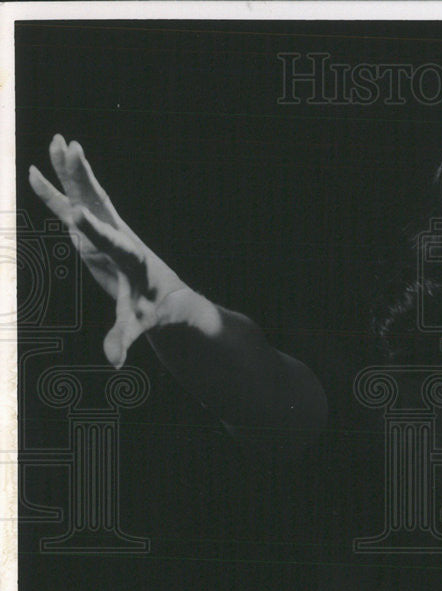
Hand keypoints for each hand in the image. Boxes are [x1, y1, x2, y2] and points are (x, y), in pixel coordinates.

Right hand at [28, 135, 190, 367]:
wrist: (166, 296)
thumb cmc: (154, 310)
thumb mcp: (139, 325)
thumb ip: (125, 340)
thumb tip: (116, 364)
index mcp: (130, 257)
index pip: (111, 241)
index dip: (93, 230)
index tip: (76, 214)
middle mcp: (120, 236)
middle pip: (100, 203)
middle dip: (85, 178)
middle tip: (72, 148)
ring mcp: (108, 229)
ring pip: (86, 195)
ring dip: (71, 169)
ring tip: (58, 140)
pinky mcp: (96, 229)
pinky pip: (74, 203)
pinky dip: (58, 186)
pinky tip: (40, 168)